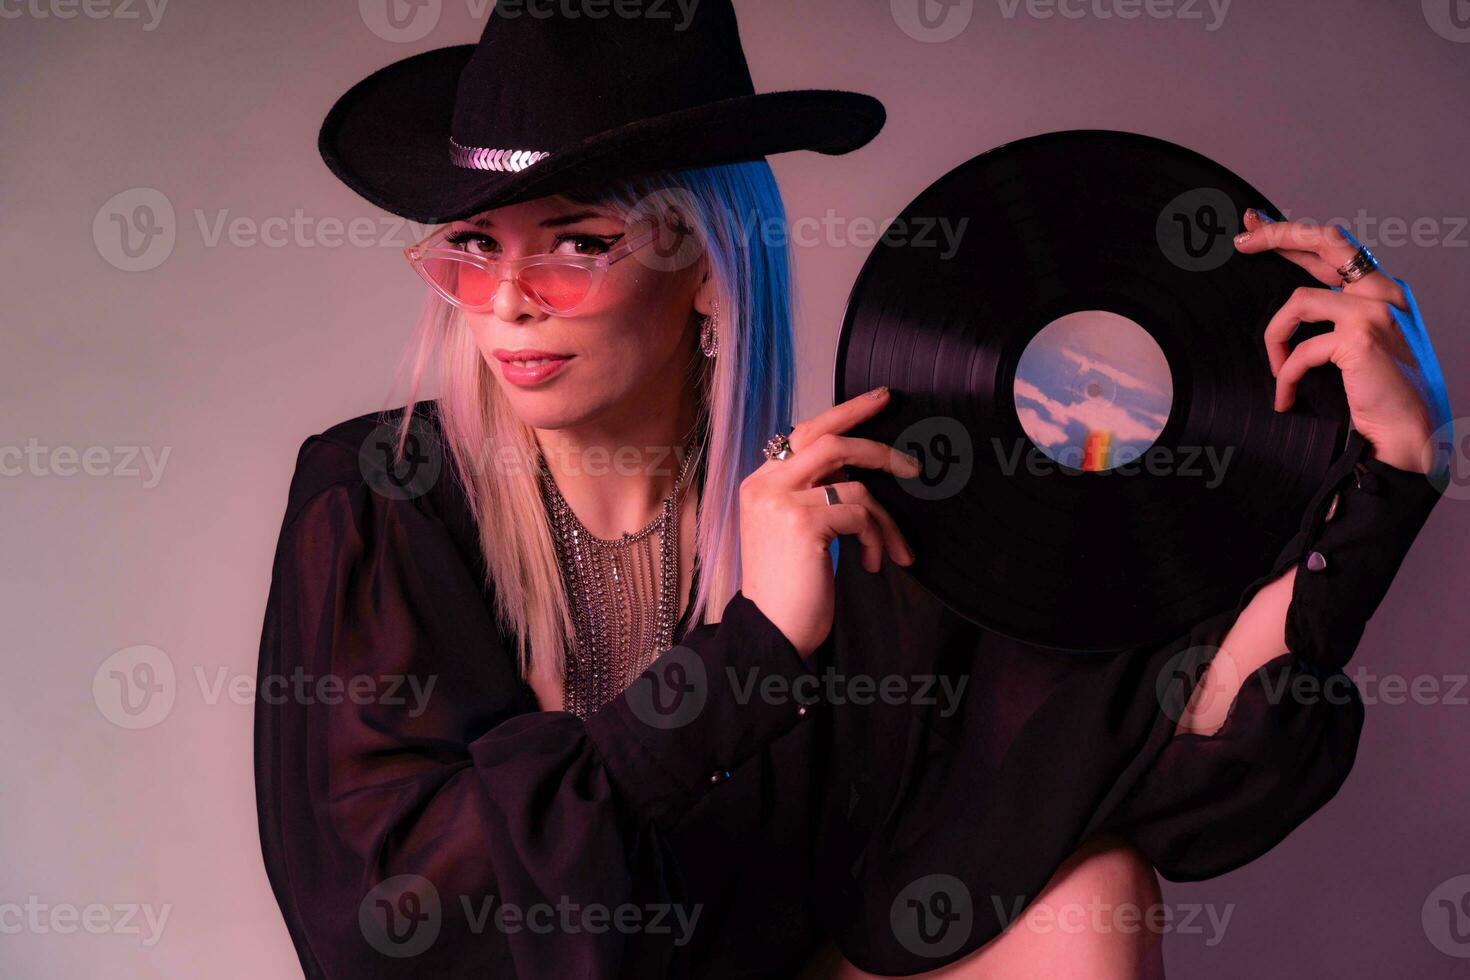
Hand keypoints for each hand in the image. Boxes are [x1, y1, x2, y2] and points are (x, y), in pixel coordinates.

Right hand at [739, 387, 920, 657]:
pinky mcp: (803, 522)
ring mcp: (781, 501)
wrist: (771, 631)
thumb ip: (811, 496)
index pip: (804, 434)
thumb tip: (856, 472)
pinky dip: (875, 537)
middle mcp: (765, 485)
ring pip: (854, 485)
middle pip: (827, 439)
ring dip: (885, 520)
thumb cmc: (788, 590)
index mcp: (759, 484)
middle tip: (912, 463)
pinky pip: (859, 513)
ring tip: (891, 551)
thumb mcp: (791, 533)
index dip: (845, 414)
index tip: (879, 400)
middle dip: (875, 444)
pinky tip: (872, 563)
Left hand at [1234, 210, 1451, 474]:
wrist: (1406, 434)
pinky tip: (1286, 398)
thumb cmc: (1377, 396)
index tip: (1255, 226)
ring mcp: (1375, 311)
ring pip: (1298, 301)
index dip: (1293, 232)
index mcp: (1383, 292)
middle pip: (1326, 241)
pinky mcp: (1360, 338)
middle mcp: (1385, 293)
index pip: (1335, 246)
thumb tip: (1288, 304)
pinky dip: (1286, 375)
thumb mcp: (1353, 347)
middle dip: (1279, 234)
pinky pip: (1300, 348)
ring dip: (1275, 339)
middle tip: (1242, 241)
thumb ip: (1330, 319)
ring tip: (1279, 373)